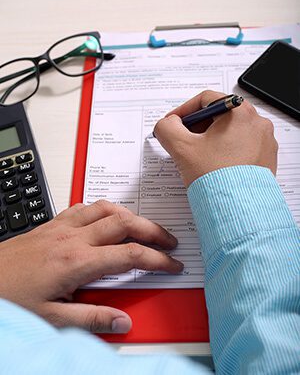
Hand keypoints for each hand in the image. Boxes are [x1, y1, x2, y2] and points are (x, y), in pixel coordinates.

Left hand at [0, 200, 180, 332]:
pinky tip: (107, 218)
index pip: (130, 255)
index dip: (157, 259)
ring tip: (144, 226)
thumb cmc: (11, 296)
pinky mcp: (53, 224)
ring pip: (106, 208)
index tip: (172, 264)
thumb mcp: (51, 318)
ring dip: (131, 215)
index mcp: (76, 261)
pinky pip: (85, 206)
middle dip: (152, 230)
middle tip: (168, 240)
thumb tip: (122, 321)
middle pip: (124, 223)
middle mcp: (73, 238)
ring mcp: (62, 227)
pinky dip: (104, 209)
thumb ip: (91, 318)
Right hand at [154, 90, 277, 186]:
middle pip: (219, 115)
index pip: (205, 100)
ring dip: (210, 139)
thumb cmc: (217, 179)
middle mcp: (258, 123)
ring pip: (229, 132)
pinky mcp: (265, 158)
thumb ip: (167, 128)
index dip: (183, 110)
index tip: (173, 123)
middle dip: (196, 127)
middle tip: (183, 141)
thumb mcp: (182, 148)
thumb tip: (167, 124)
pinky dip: (224, 151)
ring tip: (197, 156)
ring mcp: (264, 142)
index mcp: (240, 112)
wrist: (239, 210)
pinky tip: (213, 166)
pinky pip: (241, 147)